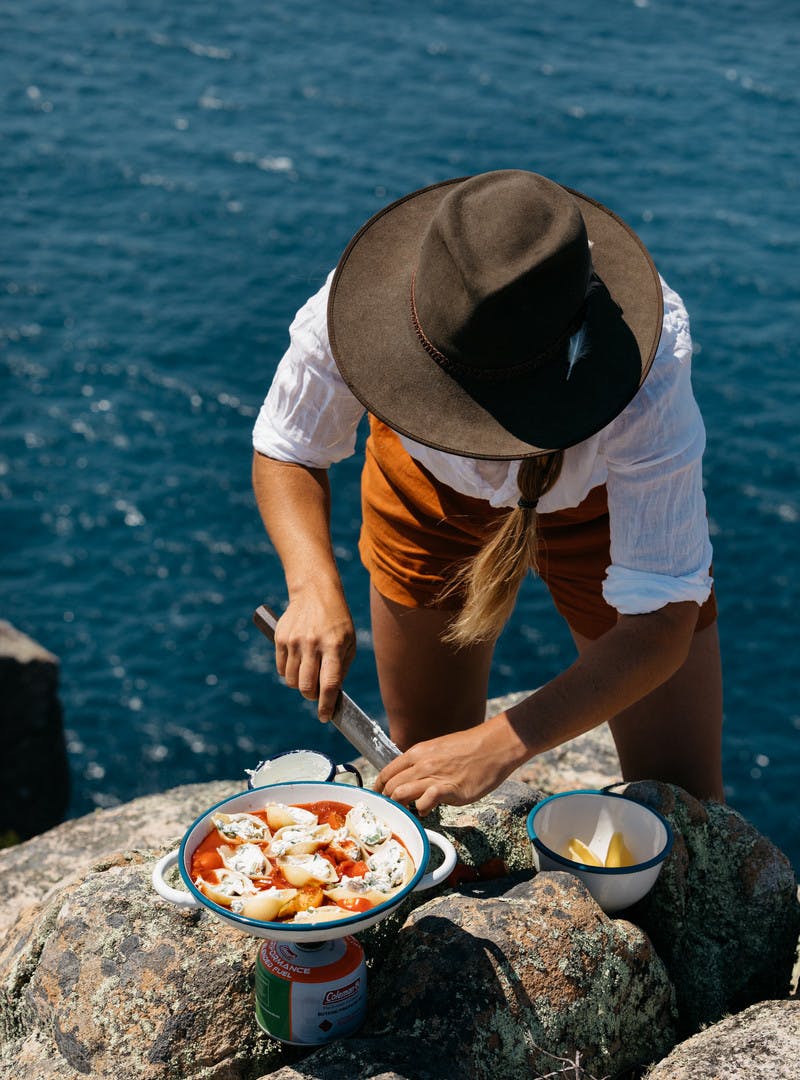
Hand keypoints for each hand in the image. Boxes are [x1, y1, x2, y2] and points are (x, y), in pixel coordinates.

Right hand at [274, 590, 355, 721]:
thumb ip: (342, 668)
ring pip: (292, 681)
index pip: (329, 683)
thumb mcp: (349, 641)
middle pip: (306, 686)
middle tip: (317, 694)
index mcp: (333, 646)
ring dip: (300, 685)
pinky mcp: (280, 638)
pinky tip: (298, 662)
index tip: (324, 717)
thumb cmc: (337, 621)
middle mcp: (312, 644)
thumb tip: (332, 694)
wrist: (314, 592)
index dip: (326, 705)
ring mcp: (294, 641)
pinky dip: (289, 673)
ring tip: (309, 673)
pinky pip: (282, 669)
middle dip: (312, 697)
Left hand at [375, 715, 526, 815]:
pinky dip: (421, 810)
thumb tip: (412, 778)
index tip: (379, 798)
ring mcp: (434, 776)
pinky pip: (424, 802)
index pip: (387, 772)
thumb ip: (423, 762)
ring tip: (408, 812)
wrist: (495, 745)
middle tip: (392, 810)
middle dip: (387, 801)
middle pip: (391, 786)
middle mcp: (422, 763)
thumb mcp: (439, 748)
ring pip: (400, 794)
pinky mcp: (449, 789)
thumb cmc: (470, 748)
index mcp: (417, 752)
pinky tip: (427, 810)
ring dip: (401, 807)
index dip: (379, 787)